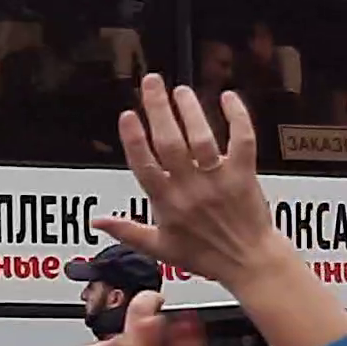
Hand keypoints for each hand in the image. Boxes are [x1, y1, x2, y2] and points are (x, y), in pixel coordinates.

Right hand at [106, 77, 346, 345]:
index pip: (144, 166)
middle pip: (170, 143)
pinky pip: (242, 141)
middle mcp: (190, 189)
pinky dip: (237, 118)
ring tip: (180, 90)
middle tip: (151, 82)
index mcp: (167, 204)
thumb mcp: (161, 248)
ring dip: (190, 111)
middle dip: (159, 110)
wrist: (250, 263)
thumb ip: (127, 231)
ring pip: (201, 139)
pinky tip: (228, 98)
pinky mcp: (244, 175)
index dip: (134, 139)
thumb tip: (97, 221)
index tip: (127, 114)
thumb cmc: (206, 256)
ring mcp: (218, 181)